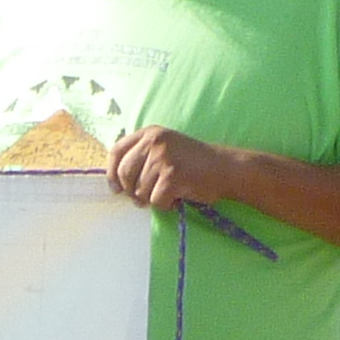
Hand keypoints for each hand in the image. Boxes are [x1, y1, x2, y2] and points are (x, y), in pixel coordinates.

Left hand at [105, 124, 244, 211]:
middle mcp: (154, 141)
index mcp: (150, 133)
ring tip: (171, 192)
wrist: (227, 168)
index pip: (116, 152)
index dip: (112, 173)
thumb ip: (142, 157)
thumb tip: (114, 182)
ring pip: (139, 191)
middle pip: (124, 175)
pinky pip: (156, 201)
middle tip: (146, 198)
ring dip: (153, 199)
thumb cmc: (195, 163)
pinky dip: (166, 205)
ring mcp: (162, 158)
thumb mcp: (165, 149)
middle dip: (132, 192)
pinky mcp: (172, 176)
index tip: (116, 188)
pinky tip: (179, 197)